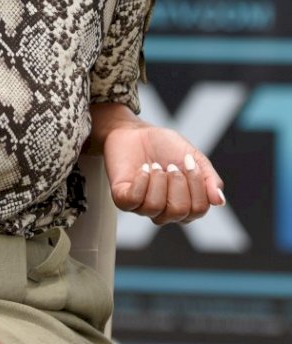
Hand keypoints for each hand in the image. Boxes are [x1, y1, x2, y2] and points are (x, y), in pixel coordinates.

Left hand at [103, 122, 224, 224]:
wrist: (134, 131)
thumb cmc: (164, 146)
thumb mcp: (193, 156)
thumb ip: (209, 178)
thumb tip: (220, 201)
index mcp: (185, 205)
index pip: (199, 210)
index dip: (196, 184)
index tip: (188, 161)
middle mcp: (165, 212)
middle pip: (179, 212)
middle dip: (177, 182)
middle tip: (170, 165)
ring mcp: (143, 208)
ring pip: (156, 208)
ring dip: (158, 180)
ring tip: (154, 165)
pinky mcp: (123, 200)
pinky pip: (134, 201)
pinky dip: (141, 181)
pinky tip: (143, 168)